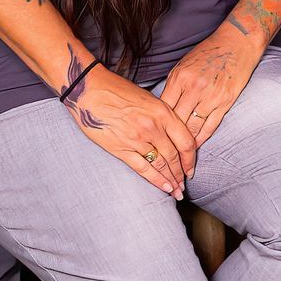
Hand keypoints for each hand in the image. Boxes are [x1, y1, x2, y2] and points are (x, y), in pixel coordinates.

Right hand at [68, 70, 196, 198]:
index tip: (191, 168)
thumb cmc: (117, 90)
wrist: (88, 89)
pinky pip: (142, 168)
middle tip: (184, 185)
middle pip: (174, 156)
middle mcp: (152, 127)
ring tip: (177, 191)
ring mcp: (136, 139)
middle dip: (181, 174)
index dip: (191, 159)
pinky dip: (155, 180)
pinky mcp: (120, 148)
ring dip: (171, 180)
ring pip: (160, 164)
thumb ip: (162, 117)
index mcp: (163, 112)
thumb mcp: (148, 98)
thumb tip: (173, 136)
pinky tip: (164, 188)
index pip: (186, 141)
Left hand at [160, 22, 262, 149]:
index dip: (157, 124)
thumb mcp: (184, 65)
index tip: (152, 135)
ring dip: (185, 144)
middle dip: (169, 138)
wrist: (237, 43)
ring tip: (178, 155)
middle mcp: (194, 88)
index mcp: (180, 77)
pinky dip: (201, 138)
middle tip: (162, 152)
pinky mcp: (225, 102)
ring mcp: (211, 96)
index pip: (163, 108)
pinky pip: (210, 126)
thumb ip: (173, 86)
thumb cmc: (209, 52)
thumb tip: (162, 108)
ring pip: (192, 127)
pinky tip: (195, 146)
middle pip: (176, 121)